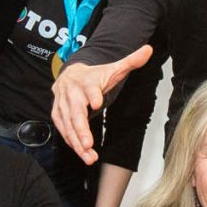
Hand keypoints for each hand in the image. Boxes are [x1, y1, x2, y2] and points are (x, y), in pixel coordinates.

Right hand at [50, 44, 151, 161]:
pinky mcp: (58, 114)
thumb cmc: (93, 75)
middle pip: (76, 112)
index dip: (93, 94)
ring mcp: (63, 105)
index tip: (98, 102)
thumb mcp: (113, 68)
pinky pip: (63, 129)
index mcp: (86, 81)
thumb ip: (131, 61)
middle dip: (81, 129)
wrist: (70, 74)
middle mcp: (72, 93)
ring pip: (68, 125)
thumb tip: (148, 50)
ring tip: (89, 156)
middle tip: (89, 144)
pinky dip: (71, 141)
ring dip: (77, 142)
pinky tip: (80, 152)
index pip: (90, 87)